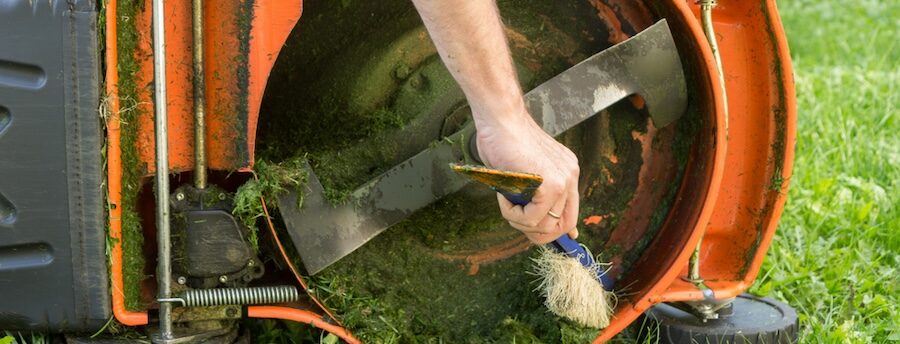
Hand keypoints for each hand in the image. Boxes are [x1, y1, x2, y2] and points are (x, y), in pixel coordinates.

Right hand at [475, 110, 579, 244]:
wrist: (499, 119)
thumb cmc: (503, 140)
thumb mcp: (524, 171)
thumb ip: (533, 193)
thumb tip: (538, 223)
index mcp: (567, 170)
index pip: (571, 212)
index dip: (559, 230)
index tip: (546, 236)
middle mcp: (570, 175)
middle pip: (564, 225)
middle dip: (538, 233)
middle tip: (516, 220)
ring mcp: (563, 179)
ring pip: (545, 225)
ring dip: (519, 222)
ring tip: (506, 203)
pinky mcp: (550, 183)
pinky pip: (532, 218)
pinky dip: (512, 214)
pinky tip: (503, 198)